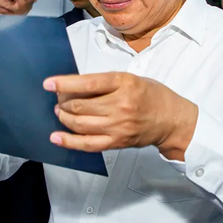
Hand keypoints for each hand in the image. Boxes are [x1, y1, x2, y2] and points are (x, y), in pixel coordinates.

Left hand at [44, 72, 198, 160]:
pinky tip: (57, 137)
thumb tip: (74, 86)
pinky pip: (87, 144)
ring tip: (61, 112)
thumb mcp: (131, 78)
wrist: (172, 120)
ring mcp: (118, 126)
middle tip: (59, 98)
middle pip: (80, 105)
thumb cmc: (153, 96)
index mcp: (124, 84)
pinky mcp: (117, 142)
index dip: (64, 83)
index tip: (49, 83)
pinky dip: (69, 141)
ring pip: (80, 124)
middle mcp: (120, 105)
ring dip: (64, 118)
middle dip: (63, 101)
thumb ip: (105, 82)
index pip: (88, 83)